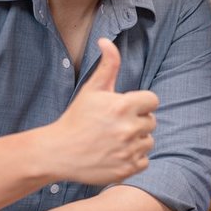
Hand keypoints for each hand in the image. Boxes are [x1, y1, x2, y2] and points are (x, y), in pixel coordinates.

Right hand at [46, 39, 157, 184]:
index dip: (140, 103)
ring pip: (149, 141)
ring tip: (115, 139)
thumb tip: (106, 41)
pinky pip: (144, 161)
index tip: (125, 108)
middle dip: (137, 121)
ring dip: (137, 140)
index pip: (152, 101)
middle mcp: (128, 129)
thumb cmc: (76, 118)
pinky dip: (134, 158)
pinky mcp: (126, 170)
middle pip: (151, 122)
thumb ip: (107, 65)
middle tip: (115, 125)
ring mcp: (128, 151)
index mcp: (122, 106)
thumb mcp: (91, 89)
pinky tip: (116, 153)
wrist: (58, 152)